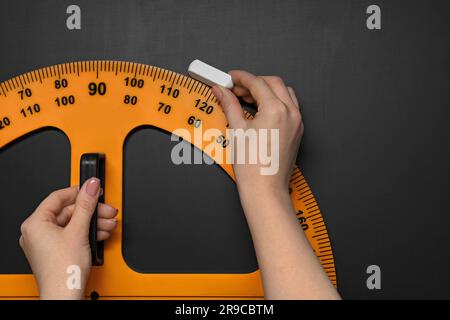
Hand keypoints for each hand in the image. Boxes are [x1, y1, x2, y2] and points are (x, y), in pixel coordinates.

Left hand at [19, 178, 117, 299]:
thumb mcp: (79, 230)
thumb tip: (91, 185)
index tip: (92, 189)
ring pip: (73, 224)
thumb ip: (86, 204)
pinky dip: (87, 233)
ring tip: (107, 223)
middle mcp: (37, 232)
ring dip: (93, 222)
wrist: (66, 296)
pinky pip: (72, 235)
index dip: (78, 191)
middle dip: (92, 211)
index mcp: (35, 223)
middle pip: (69, 211)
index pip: (58, 197)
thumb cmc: (64, 271)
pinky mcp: (56, 251)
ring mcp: (46, 243)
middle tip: (106, 209)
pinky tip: (100, 233)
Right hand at [212, 71, 339, 298]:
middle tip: (234, 89)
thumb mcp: (237, 130)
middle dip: (253, 82)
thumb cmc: (252, 167)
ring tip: (246, 100)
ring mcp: (297, 122)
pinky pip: (289, 106)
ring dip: (266, 90)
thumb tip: (221, 91)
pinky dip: (275, 102)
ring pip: (284, 93)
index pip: (257, 83)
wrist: (265, 190)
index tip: (229, 77)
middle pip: (273, 83)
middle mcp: (290, 112)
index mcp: (276, 110)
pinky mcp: (297, 131)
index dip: (240, 77)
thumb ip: (229, 105)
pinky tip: (259, 110)